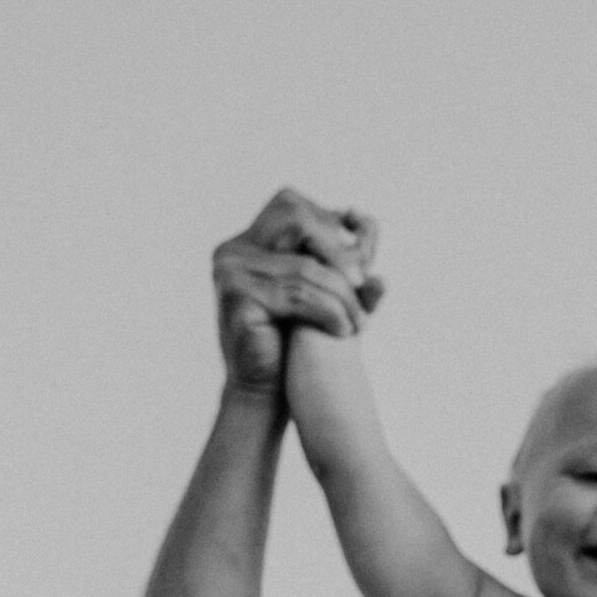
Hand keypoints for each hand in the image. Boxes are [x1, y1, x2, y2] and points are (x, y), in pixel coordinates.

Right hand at [211, 187, 385, 394]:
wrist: (265, 392)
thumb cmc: (294, 342)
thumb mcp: (324, 293)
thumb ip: (346, 259)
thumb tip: (368, 220)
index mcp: (248, 241)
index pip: (291, 204)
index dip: (329, 221)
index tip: (357, 259)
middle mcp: (232, 249)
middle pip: (295, 219)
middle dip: (337, 251)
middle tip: (362, 283)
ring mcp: (229, 271)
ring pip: (306, 266)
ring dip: (342, 294)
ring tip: (360, 323)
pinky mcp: (236, 298)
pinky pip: (298, 294)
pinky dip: (329, 311)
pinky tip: (343, 330)